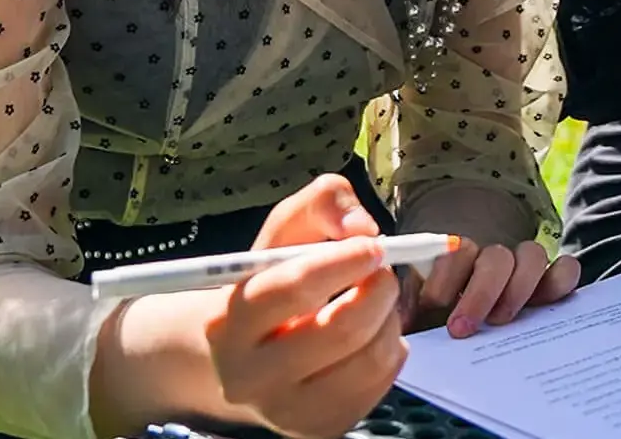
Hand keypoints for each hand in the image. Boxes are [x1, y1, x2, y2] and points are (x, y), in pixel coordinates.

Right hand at [206, 176, 407, 436]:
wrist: (248, 356)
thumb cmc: (273, 282)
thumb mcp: (285, 231)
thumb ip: (322, 203)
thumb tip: (362, 226)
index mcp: (230, 322)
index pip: (291, 290)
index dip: (343, 262)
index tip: (374, 245)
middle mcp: (249, 377)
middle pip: (338, 333)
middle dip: (377, 293)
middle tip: (384, 272)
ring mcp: (285, 411)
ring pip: (369, 360)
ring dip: (389, 320)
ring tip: (375, 302)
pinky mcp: (319, 429)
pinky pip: (380, 384)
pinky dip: (391, 349)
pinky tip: (371, 335)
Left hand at [396, 182, 580, 338]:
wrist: (470, 281)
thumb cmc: (441, 299)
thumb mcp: (421, 299)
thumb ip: (412, 306)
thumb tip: (400, 322)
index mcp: (458, 255)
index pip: (456, 254)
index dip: (445, 277)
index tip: (433, 305)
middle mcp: (493, 255)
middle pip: (495, 258)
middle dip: (479, 293)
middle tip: (462, 328)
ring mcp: (524, 264)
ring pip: (531, 255)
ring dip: (518, 288)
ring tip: (502, 321)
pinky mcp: (550, 279)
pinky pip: (566, 268)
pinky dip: (562, 279)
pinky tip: (548, 304)